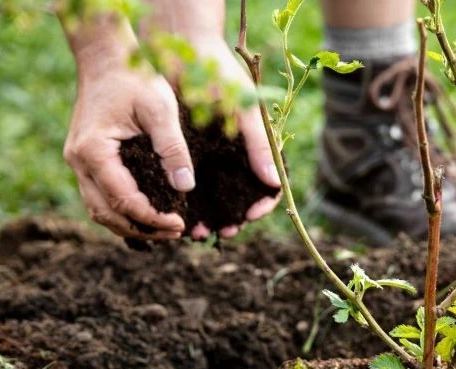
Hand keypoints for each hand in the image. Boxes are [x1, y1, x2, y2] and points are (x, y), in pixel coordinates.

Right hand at [64, 56, 191, 239]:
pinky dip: (122, 211)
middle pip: (107, 214)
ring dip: (131, 225)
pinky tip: (149, 214)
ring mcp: (77, 161)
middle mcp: (78, 160)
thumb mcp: (161, 109)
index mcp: (94, 151)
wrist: (106, 56)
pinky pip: (100, 196)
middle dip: (142, 229)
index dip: (153, 218)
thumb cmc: (135, 77)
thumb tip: (185, 187)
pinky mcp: (85, 159)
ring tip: (165, 230)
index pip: (124, 201)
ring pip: (100, 210)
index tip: (181, 223)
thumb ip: (173, 148)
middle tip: (176, 233)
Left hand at [178, 38, 281, 239]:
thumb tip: (274, 182)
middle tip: (225, 232)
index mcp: (256, 145)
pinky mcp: (187, 151)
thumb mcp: (244, 109)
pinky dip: (188, 203)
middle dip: (235, 218)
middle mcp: (235, 154)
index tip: (251, 214)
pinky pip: (190, 184)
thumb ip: (259, 145)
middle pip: (241, 196)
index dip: (263, 202)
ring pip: (215, 196)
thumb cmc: (220, 74)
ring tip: (200, 232)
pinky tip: (182, 215)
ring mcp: (212, 154)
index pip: (269, 184)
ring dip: (211, 217)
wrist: (182, 49)